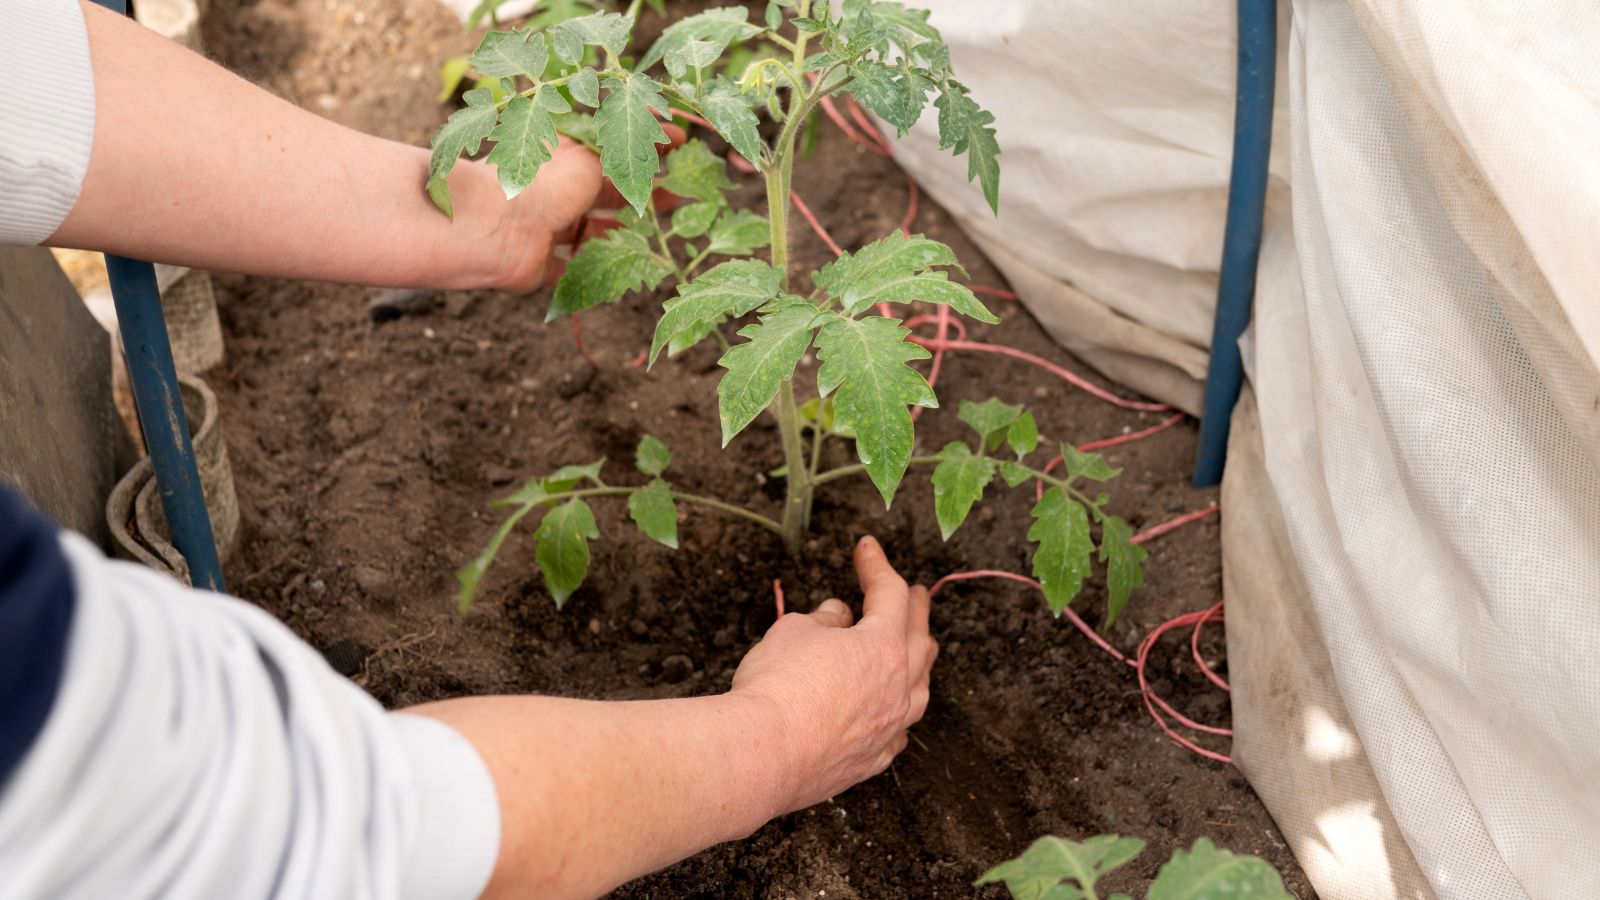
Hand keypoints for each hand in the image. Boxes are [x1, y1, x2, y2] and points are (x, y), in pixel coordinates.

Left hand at [489, 126, 686, 293]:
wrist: (495, 226)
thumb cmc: (545, 180)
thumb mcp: (591, 149)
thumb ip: (622, 134)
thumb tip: (651, 100)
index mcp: (567, 158)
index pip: (614, 147)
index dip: (646, 145)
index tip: (681, 143)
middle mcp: (558, 190)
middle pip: (608, 192)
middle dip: (644, 192)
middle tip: (681, 193)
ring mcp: (549, 227)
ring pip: (594, 230)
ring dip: (625, 232)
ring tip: (661, 233)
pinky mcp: (542, 263)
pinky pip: (574, 267)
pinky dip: (597, 269)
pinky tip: (628, 269)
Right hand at [730, 536, 937, 809]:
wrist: (763, 753)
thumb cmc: (777, 684)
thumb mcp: (794, 631)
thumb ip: (824, 621)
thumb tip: (839, 618)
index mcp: (883, 646)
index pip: (890, 594)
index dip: (877, 566)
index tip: (866, 547)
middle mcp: (898, 687)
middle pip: (919, 639)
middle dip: (915, 609)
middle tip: (915, 592)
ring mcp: (888, 728)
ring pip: (919, 689)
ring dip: (919, 662)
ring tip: (919, 647)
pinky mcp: (871, 761)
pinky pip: (898, 732)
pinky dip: (899, 714)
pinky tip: (895, 715)